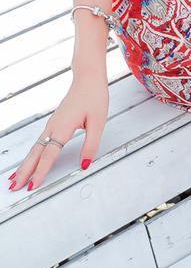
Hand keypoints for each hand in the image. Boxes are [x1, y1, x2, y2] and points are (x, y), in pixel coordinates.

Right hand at [8, 70, 108, 191]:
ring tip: (14, 180)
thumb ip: (91, 145)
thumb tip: (85, 165)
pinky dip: (32, 155)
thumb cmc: (94, 98)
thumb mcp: (98, 123)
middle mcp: (53, 127)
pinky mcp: (53, 124)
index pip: (49, 155)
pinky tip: (29, 162)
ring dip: (25, 165)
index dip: (40, 171)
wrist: (88, 80)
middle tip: (14, 187)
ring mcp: (51, 125)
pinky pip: (39, 143)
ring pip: (35, 149)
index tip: (33, 185)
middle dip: (24, 171)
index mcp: (63, 127)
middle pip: (35, 153)